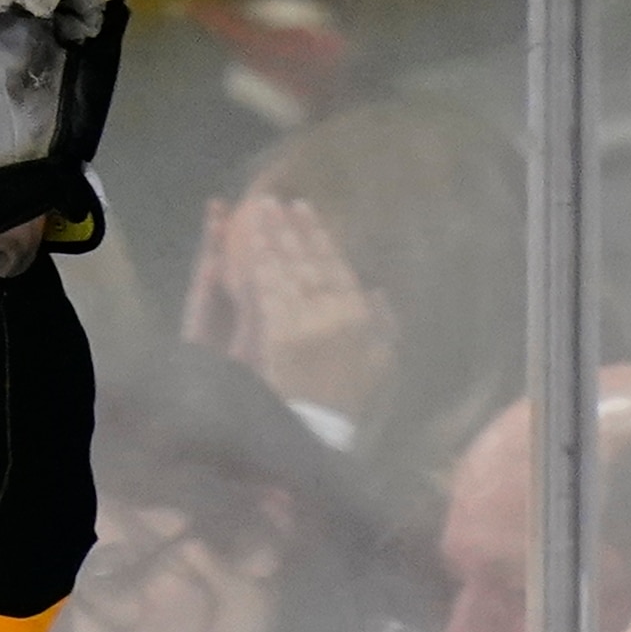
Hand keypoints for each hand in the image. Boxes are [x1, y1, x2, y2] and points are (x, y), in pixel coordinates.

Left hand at [211, 193, 395, 420]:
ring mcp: (309, 322)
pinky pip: (269, 294)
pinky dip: (259, 268)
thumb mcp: (380, 361)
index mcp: (359, 315)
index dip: (318, 234)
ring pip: (287, 272)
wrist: (323, 430)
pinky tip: (248, 248)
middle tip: (274, 201)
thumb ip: (382, 323)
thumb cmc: (350, 398)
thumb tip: (376, 289)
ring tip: (257, 214)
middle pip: (309, 261)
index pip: (335, 264)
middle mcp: (336, 312)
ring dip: (271, 240)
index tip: (305, 209)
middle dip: (290, 228)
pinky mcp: (282, 336)